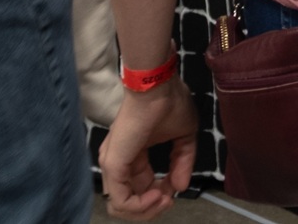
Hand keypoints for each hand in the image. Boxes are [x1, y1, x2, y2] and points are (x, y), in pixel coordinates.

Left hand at [100, 79, 199, 220]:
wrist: (157, 87)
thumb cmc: (170, 103)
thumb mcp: (184, 137)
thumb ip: (182, 163)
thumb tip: (181, 187)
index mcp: (133, 155)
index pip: (141, 188)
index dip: (161, 194)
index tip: (177, 187)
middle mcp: (118, 162)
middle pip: (129, 202)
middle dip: (153, 207)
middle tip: (170, 199)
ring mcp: (113, 164)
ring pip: (121, 207)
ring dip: (146, 210)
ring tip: (165, 199)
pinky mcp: (113, 165)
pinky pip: (120, 200)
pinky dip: (141, 206)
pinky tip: (159, 195)